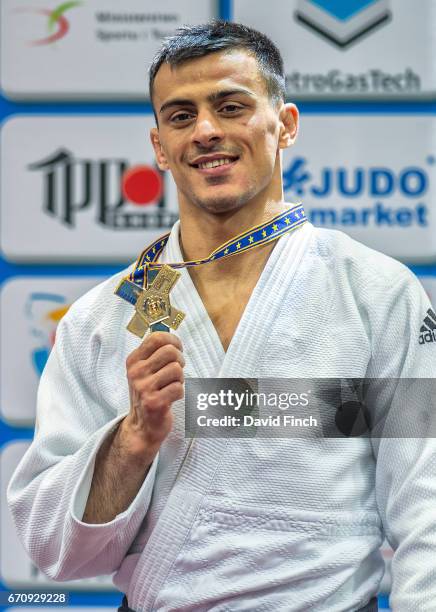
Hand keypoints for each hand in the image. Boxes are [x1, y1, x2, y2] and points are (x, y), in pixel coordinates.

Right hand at [122, 332, 184, 460]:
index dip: (173, 340)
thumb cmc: (148, 392)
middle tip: (176, 371)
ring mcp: (144, 387)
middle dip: (180, 360)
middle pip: (170, 351)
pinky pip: (179, 388)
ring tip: (172, 385)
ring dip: (180, 378)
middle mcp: (136, 372)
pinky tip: (171, 398)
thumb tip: (172, 338)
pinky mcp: (154, 402)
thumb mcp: (144, 370)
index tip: (177, 349)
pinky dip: (180, 393)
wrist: (142, 426)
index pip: (157, 338)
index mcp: (134, 360)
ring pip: (176, 369)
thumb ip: (155, 353)